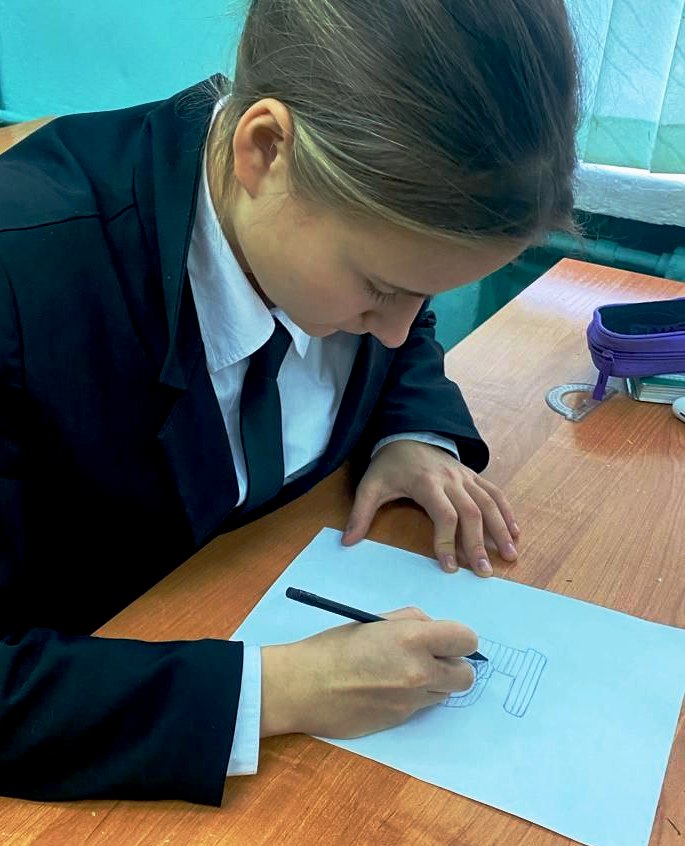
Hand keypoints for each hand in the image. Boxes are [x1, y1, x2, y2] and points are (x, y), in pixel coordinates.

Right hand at [260, 607, 476, 737]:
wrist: (305, 686)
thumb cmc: (336, 646)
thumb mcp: (376, 621)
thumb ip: (411, 622)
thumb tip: (434, 630)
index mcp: (414, 639)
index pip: (467, 640)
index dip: (459, 639)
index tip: (446, 639)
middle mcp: (420, 673)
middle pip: (466, 675)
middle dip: (453, 665)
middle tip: (431, 658)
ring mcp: (412, 701)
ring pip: (446, 693)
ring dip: (435, 683)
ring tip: (403, 673)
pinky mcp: (402, 721)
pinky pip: (422, 707)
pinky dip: (413, 697)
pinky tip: (386, 689)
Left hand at [343, 440, 518, 575]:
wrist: (407, 432)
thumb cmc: (390, 464)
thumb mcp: (370, 486)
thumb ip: (360, 513)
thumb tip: (347, 542)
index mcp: (427, 483)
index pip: (444, 515)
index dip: (448, 542)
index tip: (450, 568)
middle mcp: (451, 479)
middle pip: (471, 512)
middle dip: (479, 543)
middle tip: (484, 571)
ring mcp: (465, 477)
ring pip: (489, 503)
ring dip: (501, 530)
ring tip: (510, 555)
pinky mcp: (473, 476)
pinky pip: (495, 493)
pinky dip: (507, 512)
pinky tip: (515, 532)